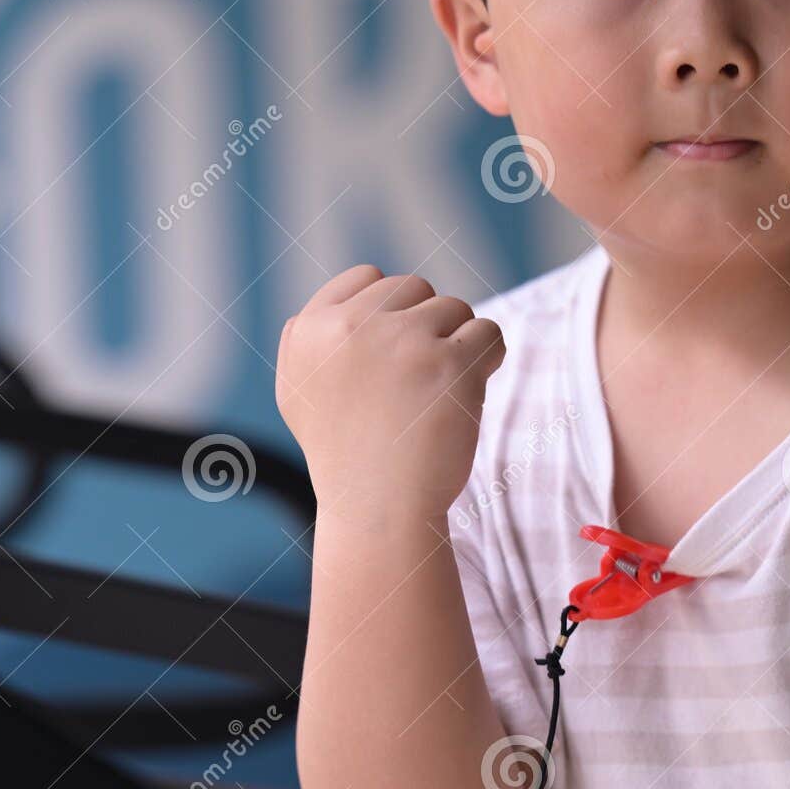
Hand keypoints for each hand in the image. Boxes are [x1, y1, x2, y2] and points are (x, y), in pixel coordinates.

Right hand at [276, 265, 505, 524]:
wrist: (378, 511)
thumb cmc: (346, 455)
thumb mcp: (301, 390)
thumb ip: (315, 335)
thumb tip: (363, 283)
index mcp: (309, 329)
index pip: (367, 276)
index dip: (390, 310)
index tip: (394, 354)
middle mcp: (350, 327)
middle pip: (414, 288)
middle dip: (425, 326)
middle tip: (418, 381)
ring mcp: (401, 341)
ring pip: (454, 308)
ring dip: (457, 345)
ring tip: (438, 395)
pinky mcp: (448, 364)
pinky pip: (488, 332)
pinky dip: (488, 358)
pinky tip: (469, 391)